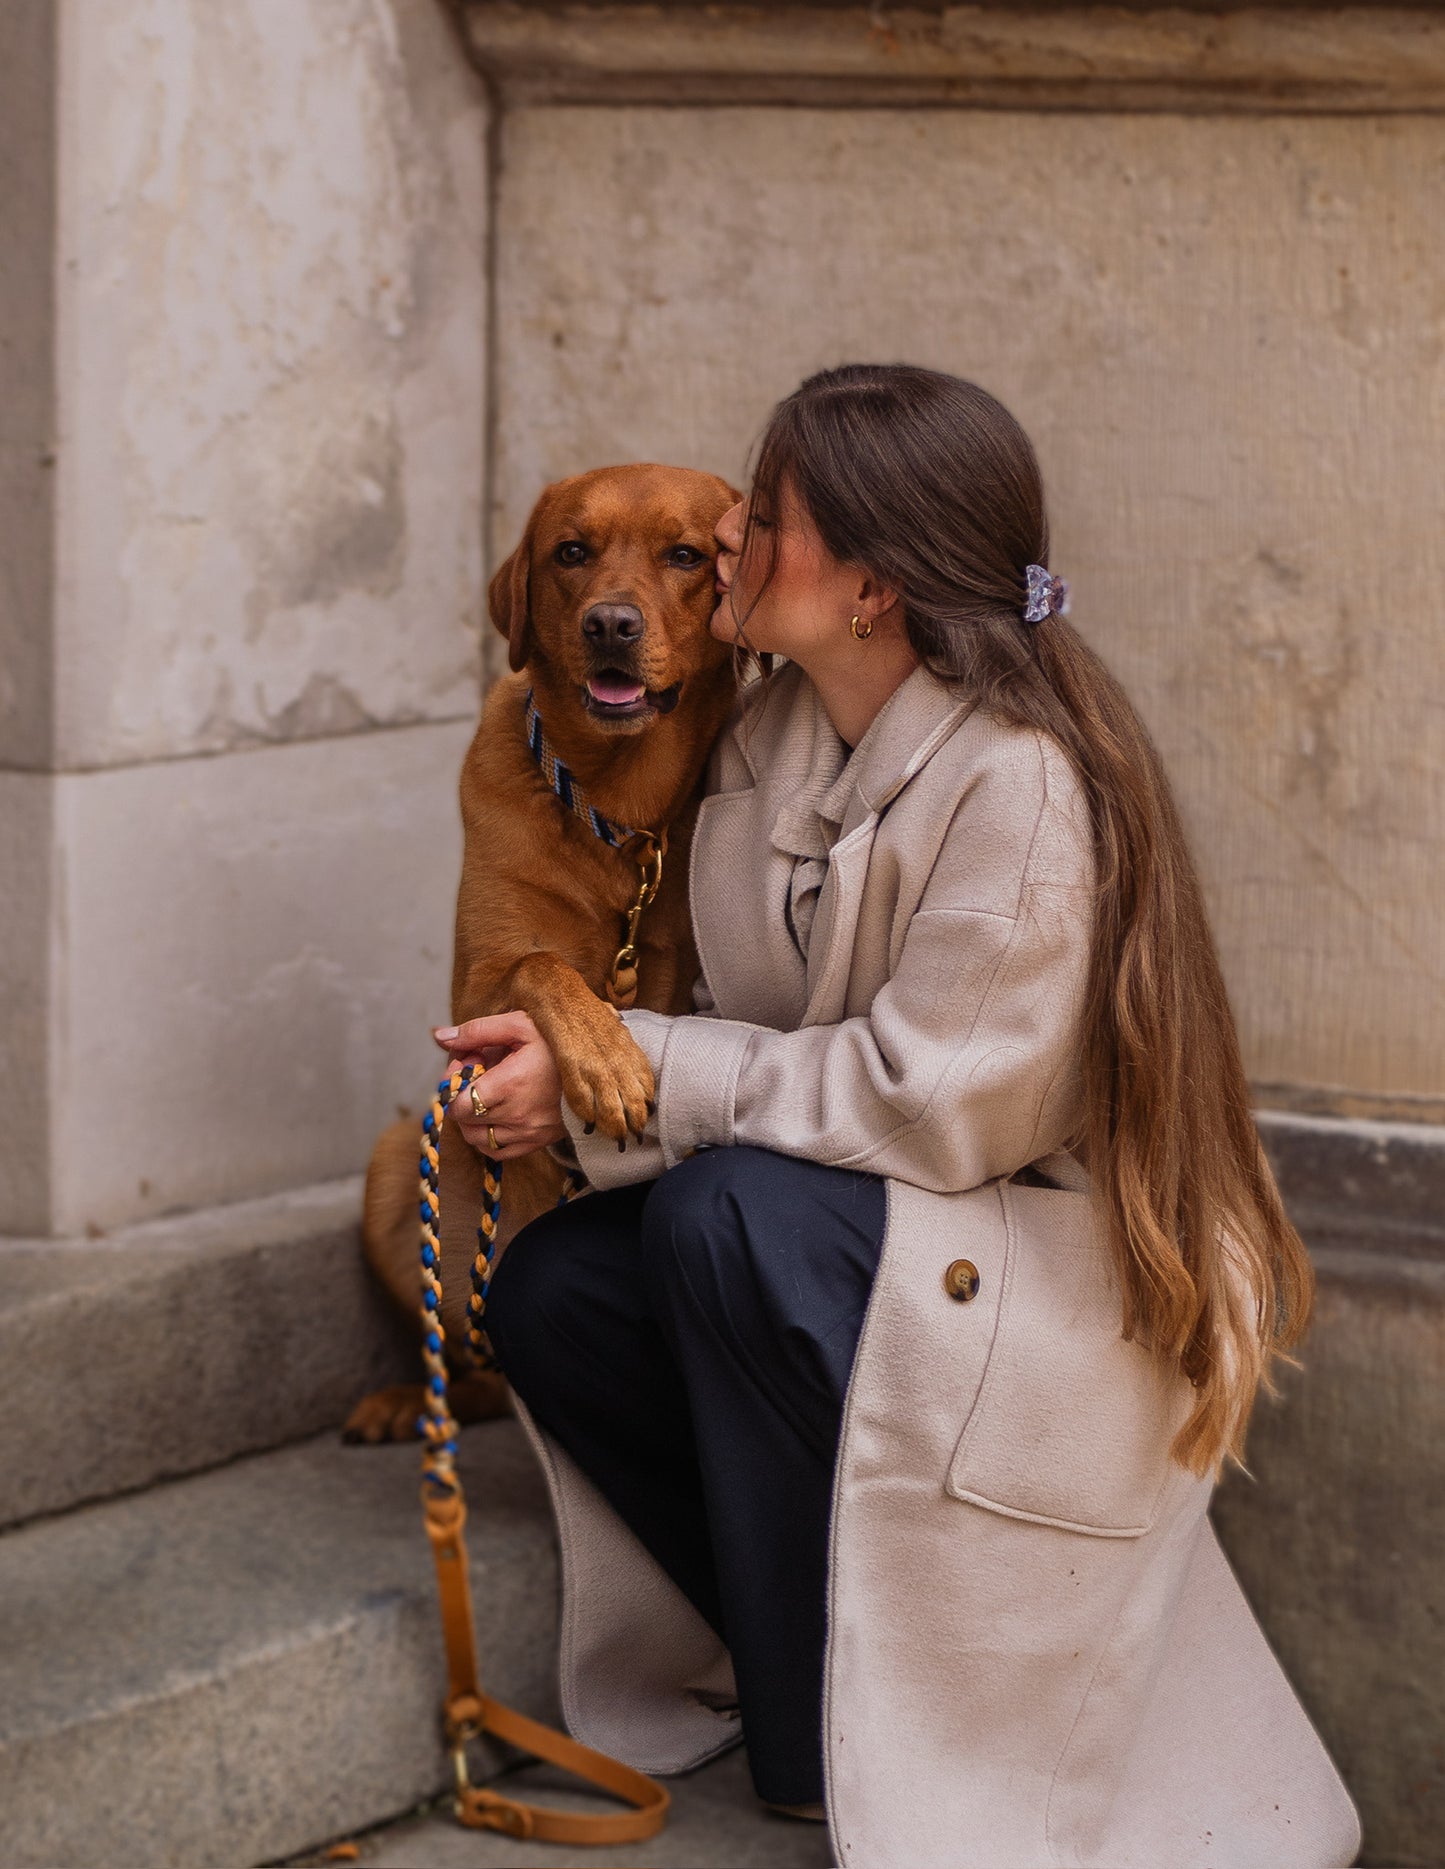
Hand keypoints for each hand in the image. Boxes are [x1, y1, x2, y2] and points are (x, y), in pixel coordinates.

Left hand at [432, 1011, 566, 1159]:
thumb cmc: (555, 1044)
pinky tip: (495, 1117)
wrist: (596, 1070)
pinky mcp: (537, 1142)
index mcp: (510, 1084)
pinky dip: (488, 1138)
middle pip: (466, 1122)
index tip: (466, 1067)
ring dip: (473, 1121)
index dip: (454, 1086)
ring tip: (485, 1098)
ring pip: (478, 1140)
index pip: (459, 1105)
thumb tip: (440, 1037)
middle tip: (476, 1078)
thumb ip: (476, 1031)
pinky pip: (498, 1152)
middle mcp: (517, 1115)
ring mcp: (528, 1132)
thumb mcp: (519, 1026)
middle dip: (462, 1099)